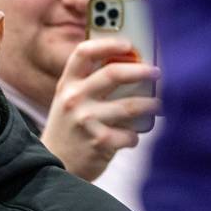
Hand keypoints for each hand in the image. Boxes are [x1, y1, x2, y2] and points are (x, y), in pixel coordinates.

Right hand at [42, 38, 161, 180]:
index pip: (84, 53)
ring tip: (157, 105)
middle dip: (141, 70)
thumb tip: (133, 67)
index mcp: (67, 85)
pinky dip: (134, 137)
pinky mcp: (99, 142)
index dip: (108, 44)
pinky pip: (129, 134)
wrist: (53, 166)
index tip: (128, 44)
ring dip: (151, 105)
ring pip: (130, 106)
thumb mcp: (68, 102)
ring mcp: (86, 121)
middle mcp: (74, 99)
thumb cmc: (68, 130)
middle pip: (113, 73)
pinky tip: (131, 138)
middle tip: (156, 72)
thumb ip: (90, 84)